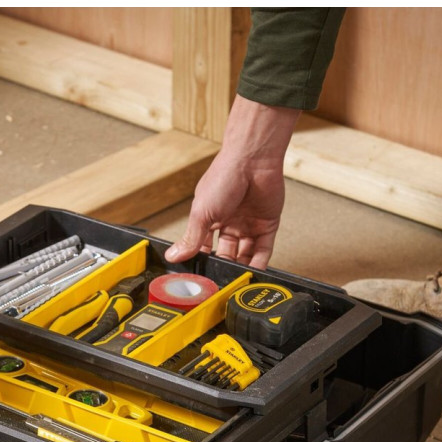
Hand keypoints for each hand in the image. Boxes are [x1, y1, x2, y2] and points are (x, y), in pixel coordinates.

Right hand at [165, 96, 299, 269]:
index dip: (203, 261)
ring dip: (241, 268)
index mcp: (209, 218)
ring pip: (245, 254)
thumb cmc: (224, 176)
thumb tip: (174, 256)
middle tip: (220, 282)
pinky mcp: (267, 225)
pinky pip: (263, 250)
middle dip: (223, 267)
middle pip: (226, 253)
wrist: (252, 159)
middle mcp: (229, 222)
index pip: (204, 246)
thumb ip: (191, 238)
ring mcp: (249, 224)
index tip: (200, 277)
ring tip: (236, 283)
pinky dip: (259, 264)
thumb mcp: (201, 213)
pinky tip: (253, 275)